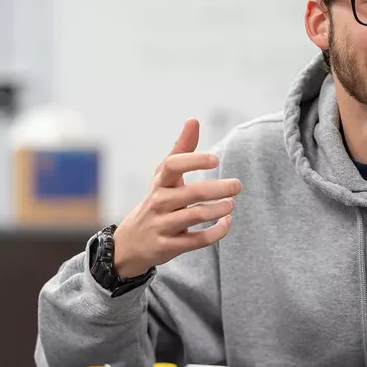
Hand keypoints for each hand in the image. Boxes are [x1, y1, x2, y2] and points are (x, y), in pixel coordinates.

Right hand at [113, 119, 241, 277]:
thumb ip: (181, 150)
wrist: (129, 245)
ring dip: (219, 209)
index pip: (172, 165)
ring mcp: (163, 225)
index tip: (215, 160)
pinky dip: (217, 231)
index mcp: (160, 183)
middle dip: (219, 188)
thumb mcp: (163, 177)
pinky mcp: (169, 246)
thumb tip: (193, 120)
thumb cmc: (156, 202)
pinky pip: (198, 240)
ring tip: (231, 204)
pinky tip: (226, 222)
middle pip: (192, 193)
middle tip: (237, 186)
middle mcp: (159, 202)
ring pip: (196, 216)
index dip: (194, 160)